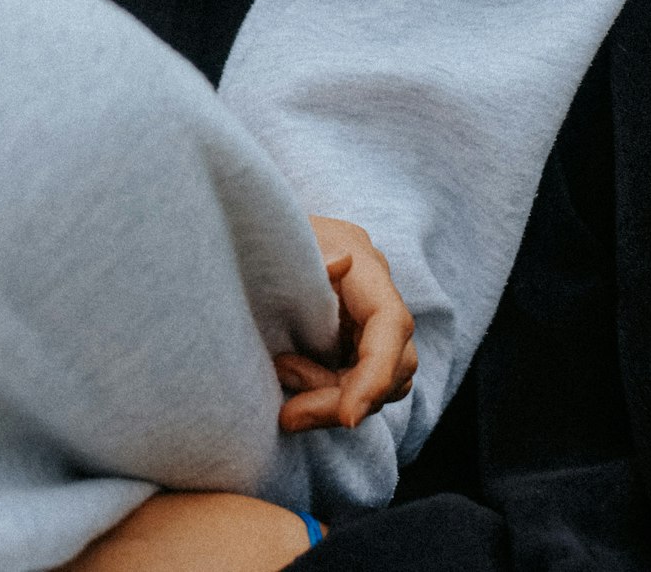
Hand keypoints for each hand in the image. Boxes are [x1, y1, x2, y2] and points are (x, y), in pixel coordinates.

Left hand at [274, 215, 416, 431]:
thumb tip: (341, 264)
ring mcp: (368, 325)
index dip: (376, 374)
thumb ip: (309, 253)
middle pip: (391, 367)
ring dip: (330, 401)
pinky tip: (288, 382)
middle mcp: (377, 300)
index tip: (349, 417)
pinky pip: (354, 386)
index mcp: (366, 267)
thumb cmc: (269, 233)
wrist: (258, 236)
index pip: (391, 325)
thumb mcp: (281, 236)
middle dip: (341, 400)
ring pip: (376, 384)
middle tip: (288, 415)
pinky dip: (324, 396)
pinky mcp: (351, 346)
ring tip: (281, 382)